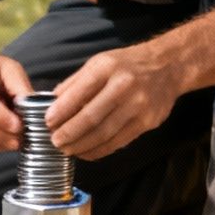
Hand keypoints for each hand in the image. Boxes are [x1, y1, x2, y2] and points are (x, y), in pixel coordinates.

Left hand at [45, 46, 182, 158]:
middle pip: (90, 118)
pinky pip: (118, 142)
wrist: (168, 67)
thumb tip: (51, 104)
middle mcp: (124, 85)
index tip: (46, 123)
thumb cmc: (126, 65)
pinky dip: (99, 150)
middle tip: (54, 142)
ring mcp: (138, 105)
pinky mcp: (147, 122)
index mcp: (106, 67)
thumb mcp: (99, 63)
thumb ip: (74, 83)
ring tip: (67, 150)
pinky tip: (86, 152)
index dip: (60, 112)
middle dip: (68, 134)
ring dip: (81, 146)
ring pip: (104, 133)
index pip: (78, 93)